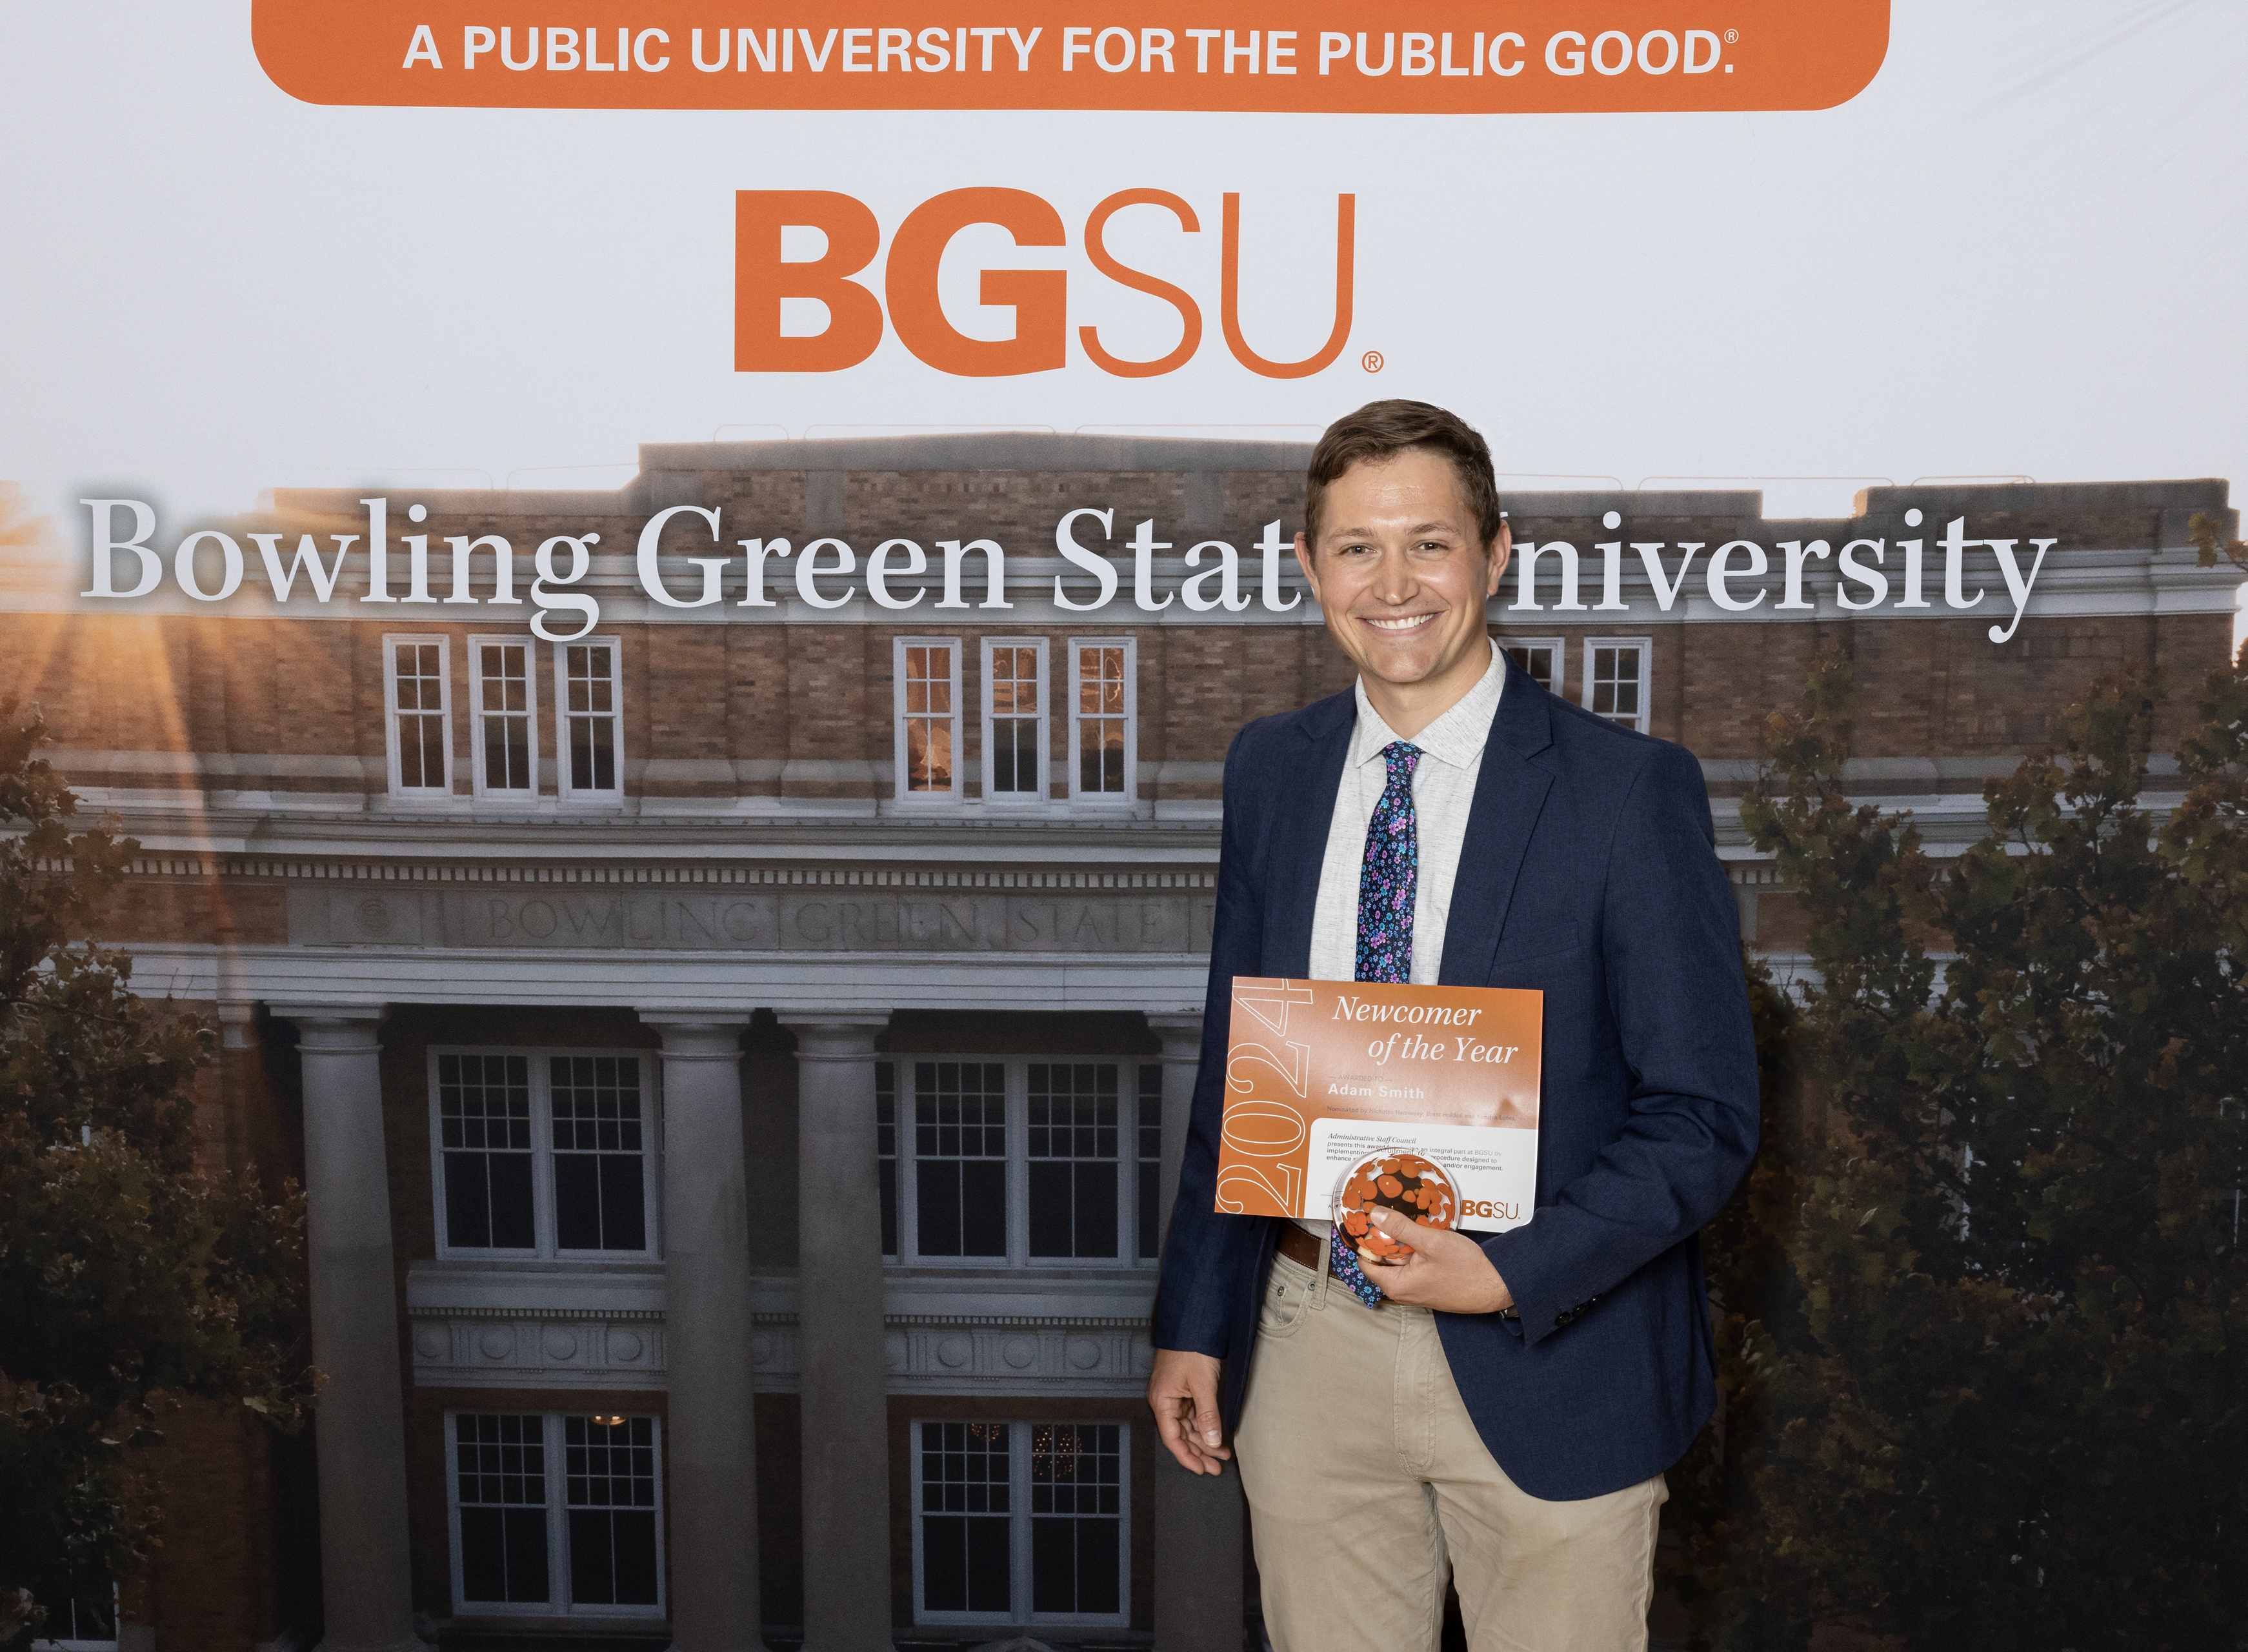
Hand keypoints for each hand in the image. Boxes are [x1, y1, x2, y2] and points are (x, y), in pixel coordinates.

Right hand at [1146, 1348, 1229, 1474]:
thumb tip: (1212, 1442)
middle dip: (1199, 1452)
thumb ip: (1208, 1415)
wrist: (1194, 1323)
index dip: (1186, 1456)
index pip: (1172, 1438)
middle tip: (1217, 1467)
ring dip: (1204, 1440)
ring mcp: (1174, 1395)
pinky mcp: (1184, 1390)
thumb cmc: (1191, 1349)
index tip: (1201, 1469)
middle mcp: (1165, 1401)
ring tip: (1222, 1454)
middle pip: (1181, 1435)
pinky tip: (1217, 1435)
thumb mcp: (1202, 1384)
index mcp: (1162, 1401)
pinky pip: (1193, 1414)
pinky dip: (1205, 1425)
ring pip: (1188, 1426)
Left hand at [1361, 1208, 1514, 1314]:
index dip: (1364, 1240)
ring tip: (1411, 1222)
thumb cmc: (1467, 1268)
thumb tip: (1375, 1215)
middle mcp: (1402, 1292)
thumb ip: (1401, 1228)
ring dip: (1403, 1243)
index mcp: (1396, 1284)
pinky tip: (1425, 1237)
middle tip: (1391, 1213)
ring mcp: (1416, 1291)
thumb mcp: (1431, 1241)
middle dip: (1386, 1238)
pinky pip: (1413, 1266)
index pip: (1365, 1261)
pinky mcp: (1428, 1287)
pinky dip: (1415, 1252)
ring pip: (1400, 1261)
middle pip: (1382, 1260)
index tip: (1367, 1220)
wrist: (1497, 1286)